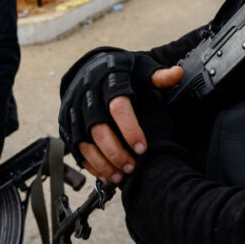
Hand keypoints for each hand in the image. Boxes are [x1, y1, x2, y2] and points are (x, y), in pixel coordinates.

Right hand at [78, 66, 182, 183]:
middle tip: (132, 167)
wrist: (90, 67)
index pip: (118, 106)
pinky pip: (74, 147)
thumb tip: (178, 74)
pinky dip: (88, 163)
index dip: (130, 129)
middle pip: (98, 128)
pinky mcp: (66, 122)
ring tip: (119, 176)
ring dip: (101, 162)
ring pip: (84, 141)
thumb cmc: (120, 71)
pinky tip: (104, 174)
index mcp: (108, 80)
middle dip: (115, 152)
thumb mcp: (140, 68)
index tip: (143, 149)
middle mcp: (87, 95)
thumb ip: (158, 76)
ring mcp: (73, 110)